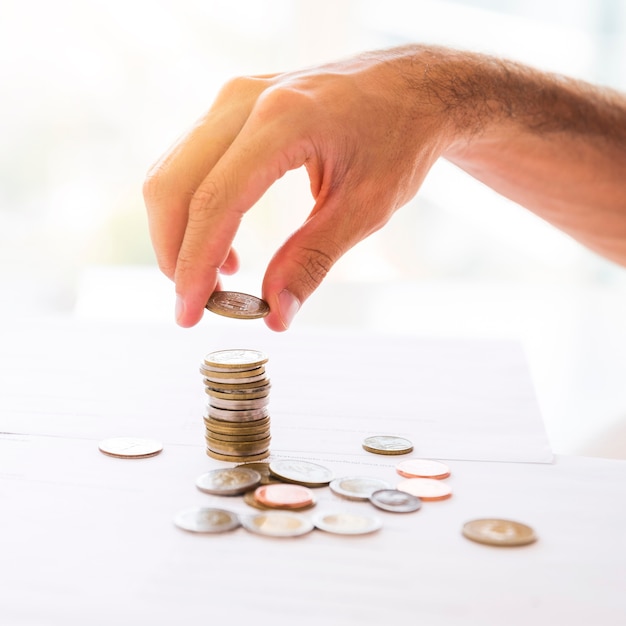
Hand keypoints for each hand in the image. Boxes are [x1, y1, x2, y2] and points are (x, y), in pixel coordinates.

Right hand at [143, 46, 456, 329]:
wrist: (412, 88)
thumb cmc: (399, 139)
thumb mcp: (365, 209)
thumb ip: (313, 261)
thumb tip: (275, 314)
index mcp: (283, 120)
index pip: (216, 202)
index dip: (195, 264)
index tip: (191, 313)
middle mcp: (244, 101)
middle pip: (173, 185)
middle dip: (174, 254)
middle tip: (196, 304)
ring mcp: (234, 98)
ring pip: (172, 173)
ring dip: (180, 234)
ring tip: (218, 280)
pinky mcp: (234, 108)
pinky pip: (190, 163)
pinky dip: (194, 210)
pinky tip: (224, 245)